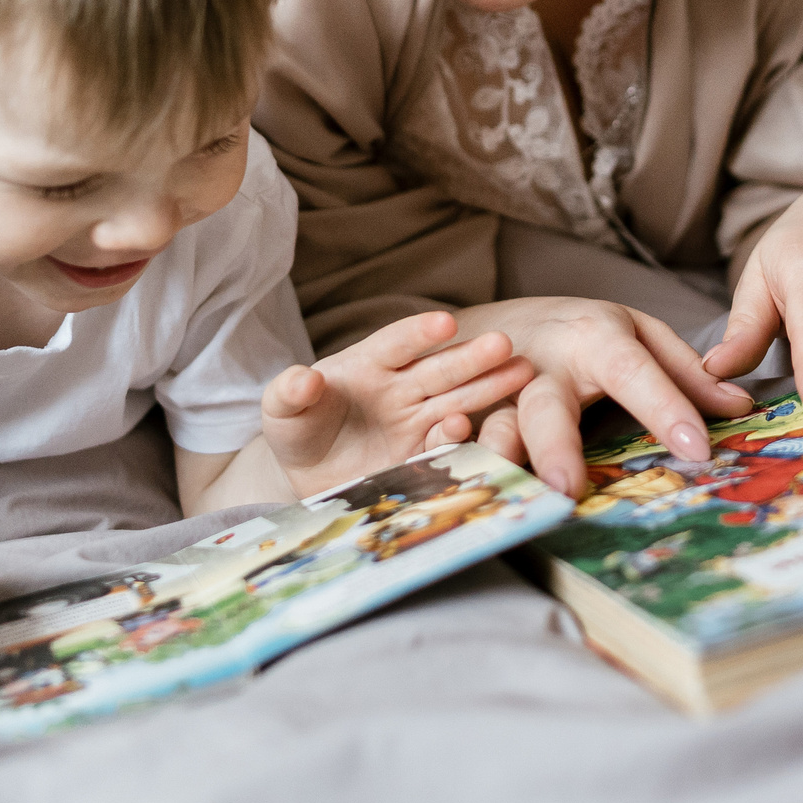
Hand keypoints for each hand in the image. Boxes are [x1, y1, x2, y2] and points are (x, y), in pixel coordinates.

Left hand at [262, 310, 535, 496]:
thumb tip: (303, 378)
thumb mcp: (282, 414)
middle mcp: (401, 389)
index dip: (419, 334)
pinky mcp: (424, 456)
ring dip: (488, 388)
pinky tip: (475, 434)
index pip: (396, 343)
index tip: (444, 324)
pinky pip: (447, 446)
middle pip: (439, 368)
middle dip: (471, 357)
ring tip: (520, 375)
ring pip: (457, 400)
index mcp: (370, 365)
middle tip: (503, 345)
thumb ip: (289, 394)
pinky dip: (462, 440)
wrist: (311, 479)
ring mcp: (417, 421)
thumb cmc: (300, 431)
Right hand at [451, 298, 757, 497]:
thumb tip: (741, 407)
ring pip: (493, 428)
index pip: (635, 373)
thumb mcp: (637, 335)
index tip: (697, 449)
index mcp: (596, 337)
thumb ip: (685, 371)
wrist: (495, 321)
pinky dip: (456, 468)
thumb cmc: (581, 334)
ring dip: (499, 464)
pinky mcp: (464, 418)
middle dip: (557, 446)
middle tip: (570, 488)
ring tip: (514, 499)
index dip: (666, 409)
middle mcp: (543, 366)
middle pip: (548, 405)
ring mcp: (496, 395)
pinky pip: (456, 446)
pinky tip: (469, 498)